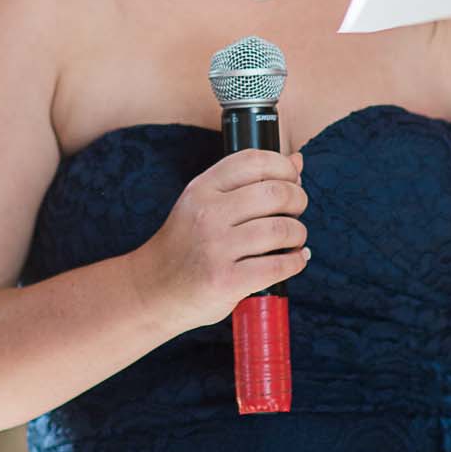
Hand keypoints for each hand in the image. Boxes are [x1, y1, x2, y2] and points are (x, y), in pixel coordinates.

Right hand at [138, 149, 308, 329]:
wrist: (152, 290)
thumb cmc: (186, 246)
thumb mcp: (203, 205)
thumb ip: (246, 184)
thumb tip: (296, 161)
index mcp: (201, 189)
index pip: (253, 161)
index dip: (283, 166)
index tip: (292, 179)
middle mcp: (207, 214)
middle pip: (275, 193)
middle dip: (298, 199)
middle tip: (296, 211)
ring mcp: (216, 248)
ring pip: (281, 230)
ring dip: (298, 233)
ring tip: (294, 239)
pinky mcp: (226, 281)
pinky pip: (278, 265)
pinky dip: (296, 261)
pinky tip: (295, 260)